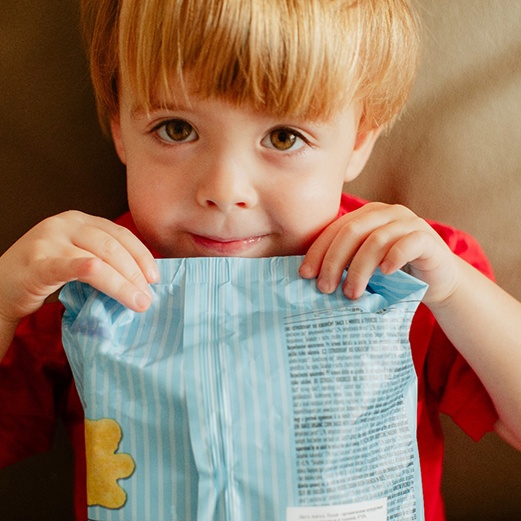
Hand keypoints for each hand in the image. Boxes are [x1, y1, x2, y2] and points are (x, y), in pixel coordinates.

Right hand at [0, 211, 158, 325]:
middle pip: (112, 246)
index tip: (155, 277)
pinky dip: (83, 267)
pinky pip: (64, 265)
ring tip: (137, 301)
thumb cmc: (43, 276)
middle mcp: (64, 224)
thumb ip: (102, 258)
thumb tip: (142, 279)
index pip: (119, 234)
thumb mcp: (75, 257)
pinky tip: (96, 270)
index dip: (141, 255)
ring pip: (96, 258)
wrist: (0, 289)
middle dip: (135, 273)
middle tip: (148, 297)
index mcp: (79, 220)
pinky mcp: (36, 263)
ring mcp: (48, 240)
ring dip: (121, 282)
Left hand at [299, 202, 459, 305]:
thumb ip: (344, 262)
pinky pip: (407, 243)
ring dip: (359, 269)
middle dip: (334, 261)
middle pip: (352, 231)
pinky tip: (384, 274)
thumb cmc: (395, 274)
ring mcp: (408, 222)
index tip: (305, 274)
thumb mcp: (365, 265)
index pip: (335, 228)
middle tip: (325, 288)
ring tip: (351, 294)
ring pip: (376, 240)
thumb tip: (309, 279)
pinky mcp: (427, 237)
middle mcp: (386, 213)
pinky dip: (393, 258)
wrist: (437, 280)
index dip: (318, 251)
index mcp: (367, 215)